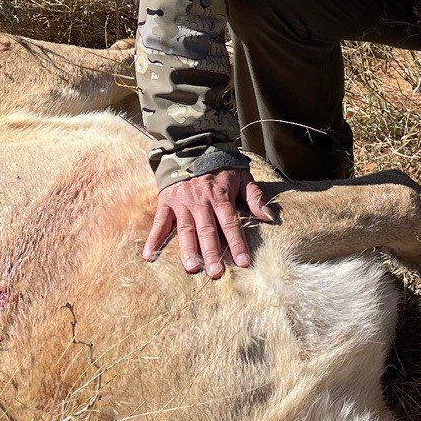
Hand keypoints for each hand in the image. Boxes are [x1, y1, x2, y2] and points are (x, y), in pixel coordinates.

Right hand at [143, 168, 275, 278]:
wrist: (191, 147)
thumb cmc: (220, 166)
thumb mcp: (242, 175)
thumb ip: (255, 197)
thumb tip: (269, 217)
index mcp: (220, 195)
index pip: (230, 222)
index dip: (237, 242)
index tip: (243, 262)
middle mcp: (200, 200)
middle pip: (207, 230)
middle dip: (211, 252)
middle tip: (216, 273)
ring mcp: (181, 202)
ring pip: (185, 229)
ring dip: (188, 249)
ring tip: (191, 268)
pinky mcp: (166, 202)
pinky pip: (159, 222)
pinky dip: (154, 239)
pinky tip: (150, 256)